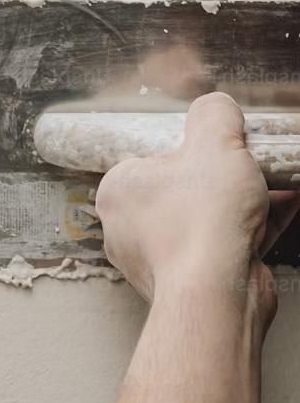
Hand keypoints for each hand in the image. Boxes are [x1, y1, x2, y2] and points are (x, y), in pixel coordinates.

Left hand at [94, 92, 299, 322]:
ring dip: (247, 199)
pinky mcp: (187, 281)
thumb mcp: (214, 142)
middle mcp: (128, 228)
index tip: (216, 145)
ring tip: (276, 182)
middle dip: (225, 174)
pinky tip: (285, 205)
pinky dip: (255, 226)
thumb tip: (215, 108)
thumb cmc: (200, 221)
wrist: (215, 293)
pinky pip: (223, 244)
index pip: (148, 158)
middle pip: (183, 187)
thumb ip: (213, 115)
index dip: (187, 148)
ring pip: (207, 217)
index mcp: (119, 192)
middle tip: (251, 161)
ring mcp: (156, 258)